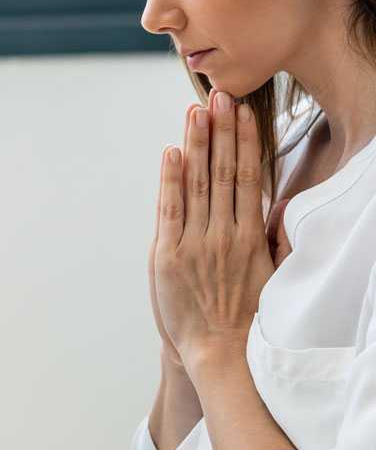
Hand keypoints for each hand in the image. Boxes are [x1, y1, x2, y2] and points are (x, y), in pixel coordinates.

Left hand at [154, 89, 277, 370]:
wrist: (219, 353)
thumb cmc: (243, 315)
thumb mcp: (270, 273)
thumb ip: (273, 238)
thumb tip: (282, 207)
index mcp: (250, 236)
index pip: (248, 178)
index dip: (244, 143)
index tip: (243, 114)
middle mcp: (224, 234)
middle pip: (223, 172)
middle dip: (221, 132)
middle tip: (220, 96)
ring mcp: (196, 243)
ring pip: (197, 184)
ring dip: (197, 145)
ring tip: (196, 111)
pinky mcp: (169, 255)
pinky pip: (171, 210)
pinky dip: (171, 180)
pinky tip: (172, 152)